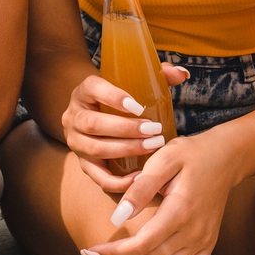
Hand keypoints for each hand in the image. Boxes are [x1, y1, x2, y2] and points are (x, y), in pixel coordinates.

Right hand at [59, 62, 187, 194]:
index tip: (139, 107)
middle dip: (126, 129)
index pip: (93, 88)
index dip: (114, 97)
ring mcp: (75, 141)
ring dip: (126, 150)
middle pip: (93, 123)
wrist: (96, 113)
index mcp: (84, 91)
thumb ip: (159, 74)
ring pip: (95, 148)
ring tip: (152, 146)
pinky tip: (139, 176)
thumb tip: (181, 73)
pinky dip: (118, 180)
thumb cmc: (121, 96)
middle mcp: (73, 116)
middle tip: (154, 129)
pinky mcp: (83, 163)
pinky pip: (97, 176)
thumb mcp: (133, 81)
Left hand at [80, 126, 237, 254]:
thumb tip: (118, 217)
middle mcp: (193, 231)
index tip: (91, 249)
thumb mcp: (164, 160)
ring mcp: (202, 241)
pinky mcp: (207, 244)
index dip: (114, 252)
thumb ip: (140, 188)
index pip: (142, 244)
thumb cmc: (190, 155)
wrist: (225, 158)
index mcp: (180, 210)